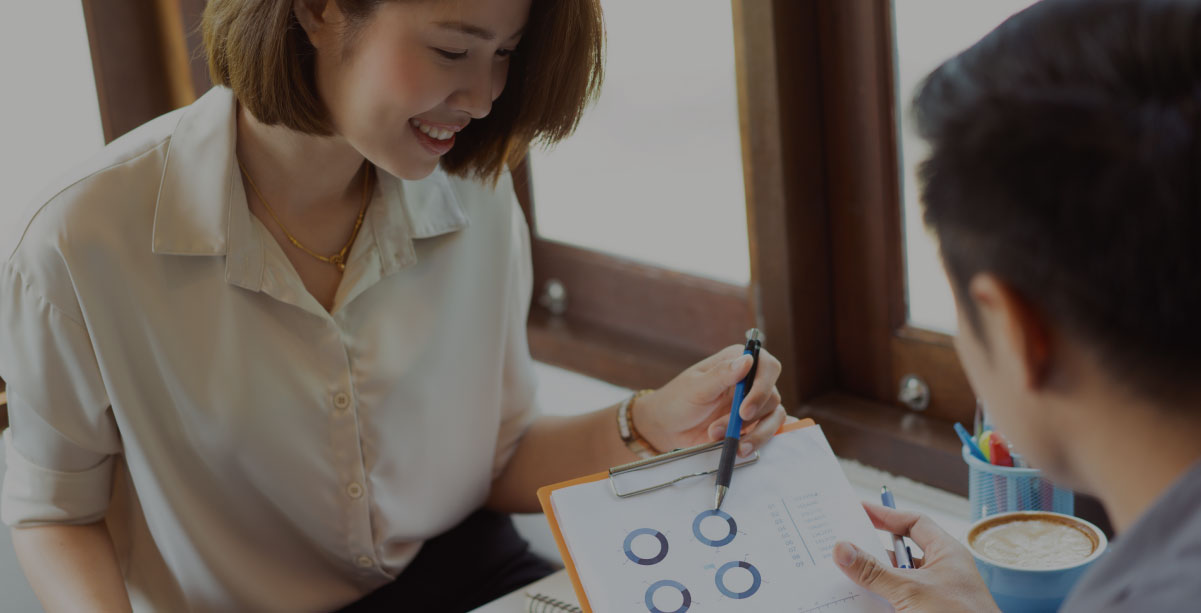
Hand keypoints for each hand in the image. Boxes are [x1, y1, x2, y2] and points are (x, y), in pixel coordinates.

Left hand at [634, 344, 789, 454]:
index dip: (762, 386)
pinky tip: (740, 448)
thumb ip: (721, 374)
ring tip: (725, 442)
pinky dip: (757, 441)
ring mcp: (754, 403)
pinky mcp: (754, 424)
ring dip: (752, 433)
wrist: (669, 427)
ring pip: (773, 416)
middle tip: (719, 429)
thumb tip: (747, 360)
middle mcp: (751, 381)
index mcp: (737, 361)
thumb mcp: (696, 387)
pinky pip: (768, 431)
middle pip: (771, 395)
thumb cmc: (678, 400)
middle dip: (747, 417)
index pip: (767, 366)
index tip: (744, 409)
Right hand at [833, 503, 999, 611]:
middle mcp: (940, 573)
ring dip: (871, 581)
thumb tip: (843, 549)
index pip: (915, 524)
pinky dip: (876, 602)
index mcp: (947, 554)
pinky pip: (894, 603)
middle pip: (899, 554)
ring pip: (894, 582)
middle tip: (843, 546)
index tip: (859, 511)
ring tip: (843, 576)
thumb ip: (874, 571)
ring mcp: (932, 597)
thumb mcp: (911, 590)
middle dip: (871, 553)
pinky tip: (857, 602)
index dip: (887, 515)